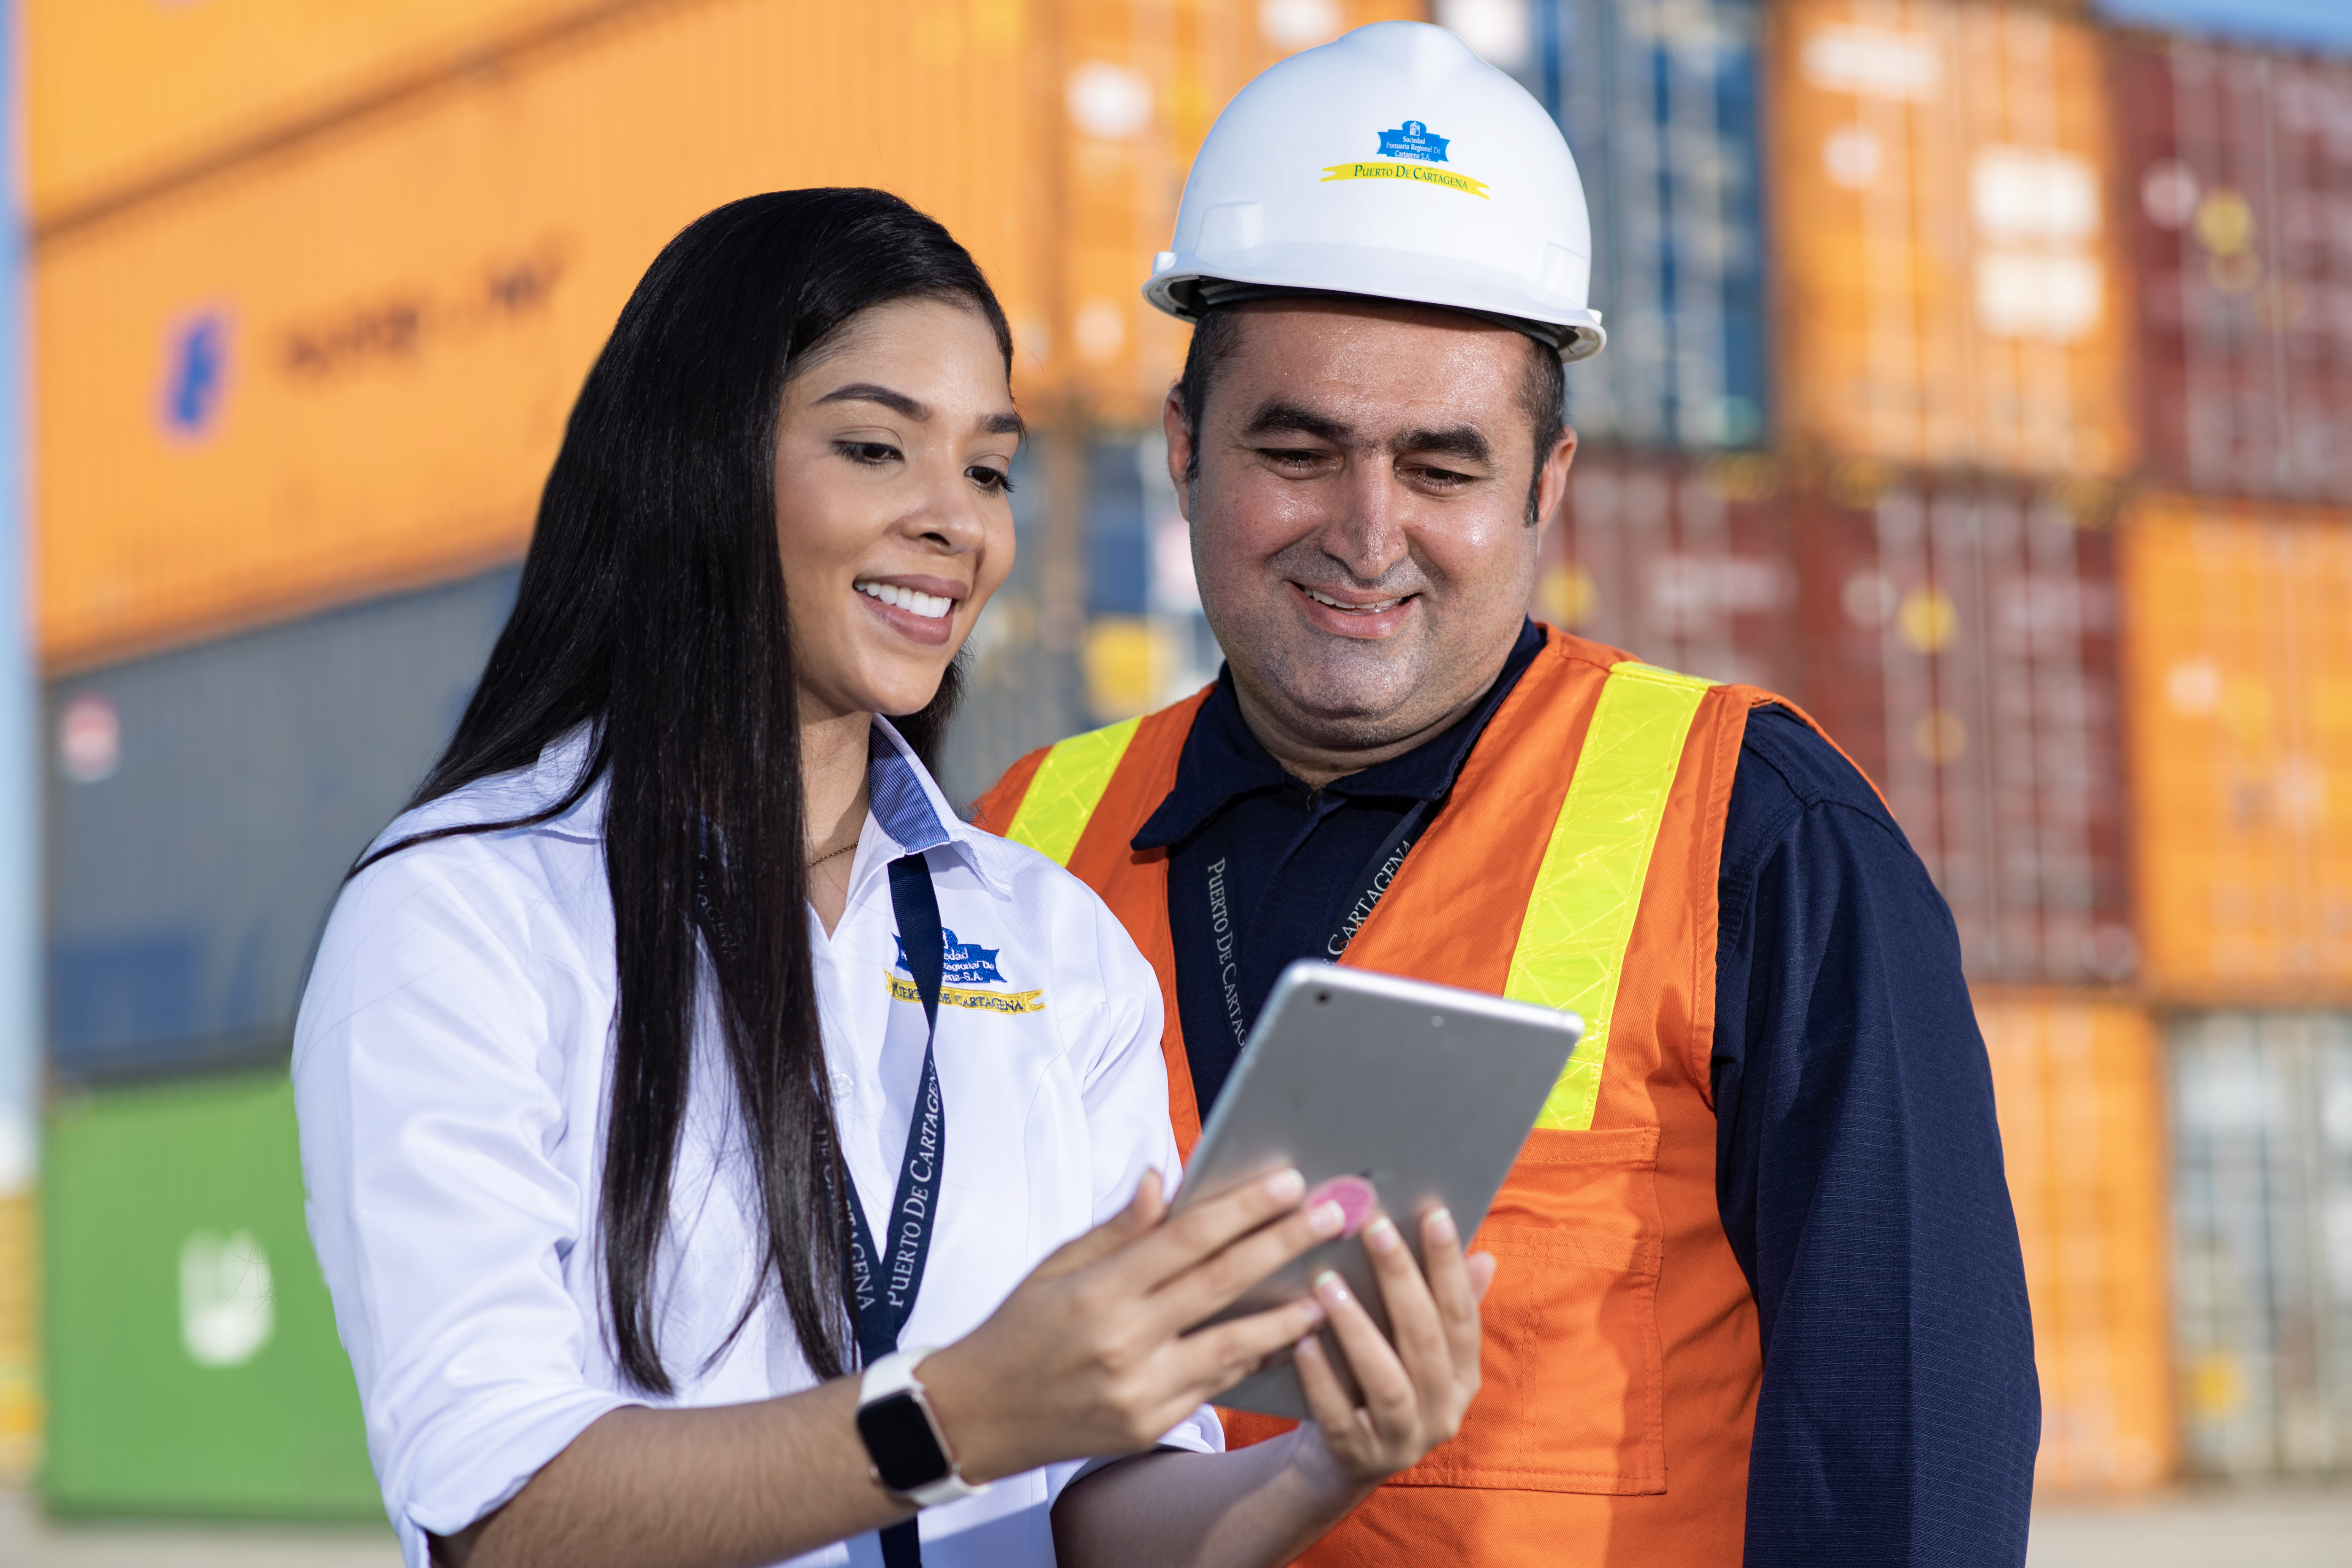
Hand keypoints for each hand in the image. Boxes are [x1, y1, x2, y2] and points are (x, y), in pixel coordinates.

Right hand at [920, 1167, 1347, 1482]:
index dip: (1242, 1208)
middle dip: (1283, 1244)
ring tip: (1330, 1284)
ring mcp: (1140, 1389)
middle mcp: (1123, 1341)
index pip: (1185, 1238)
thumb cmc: (1017, 1330)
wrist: (977, 1417)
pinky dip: (1257, 1357)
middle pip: (1221, 1283)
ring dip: (1288, 1312)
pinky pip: (1218, 1384)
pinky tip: (1289, 1334)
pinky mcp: (1150, 1425)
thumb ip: (1118, 1229)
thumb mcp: (1055, 1267)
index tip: (1288, 1181)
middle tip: (1333, 1215)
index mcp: (1098, 1291)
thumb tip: (1162, 1181)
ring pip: (1233, 1344)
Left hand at [1291, 1205, 1495, 1488]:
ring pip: (1386, 1381)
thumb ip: (1444, 1306)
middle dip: (1401, 1279)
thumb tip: (1484, 1255)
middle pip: (1425, 1339)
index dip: (1450, 1265)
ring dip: (1357, 1327)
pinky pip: (1338, 1416)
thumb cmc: (1376, 1382)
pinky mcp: (1358, 1457)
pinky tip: (1302, 1340)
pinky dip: (1320, 1377)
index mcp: (1463, 1378)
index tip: (1435, 1213)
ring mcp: (1403, 1439)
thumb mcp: (1414, 1349)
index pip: (1461, 1315)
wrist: (1338, 1461)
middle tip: (1373, 1227)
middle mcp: (1443, 1411)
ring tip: (1327, 1282)